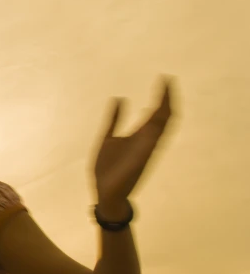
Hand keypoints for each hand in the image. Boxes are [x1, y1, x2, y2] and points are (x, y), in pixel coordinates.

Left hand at [93, 76, 174, 219]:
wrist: (104, 194)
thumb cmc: (107, 169)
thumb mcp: (108, 138)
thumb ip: (114, 119)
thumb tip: (119, 98)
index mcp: (139, 136)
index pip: (156, 113)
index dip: (161, 97)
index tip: (164, 79)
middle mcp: (146, 142)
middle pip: (163, 118)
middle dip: (166, 100)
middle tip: (168, 81)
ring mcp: (144, 151)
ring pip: (161, 128)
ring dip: (165, 112)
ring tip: (167, 94)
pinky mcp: (139, 161)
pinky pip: (151, 144)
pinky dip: (155, 130)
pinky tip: (155, 115)